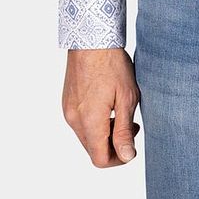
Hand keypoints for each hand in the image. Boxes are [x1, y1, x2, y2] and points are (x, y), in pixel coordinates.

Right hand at [62, 48, 140, 167]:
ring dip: (104, 132)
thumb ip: (124, 130)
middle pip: (93, 149)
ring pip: (86, 136)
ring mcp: (68, 110)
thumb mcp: (127, 97)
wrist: (92, 38)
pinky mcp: (67, 101)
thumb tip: (127, 156)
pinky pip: (80, 122)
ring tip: (120, 111)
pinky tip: (107, 102)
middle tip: (131, 124)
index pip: (100, 159)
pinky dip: (94, 121)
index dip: (119, 159)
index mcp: (90, 121)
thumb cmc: (112, 64)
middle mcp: (74, 120)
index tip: (132, 142)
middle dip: (113, 144)